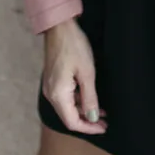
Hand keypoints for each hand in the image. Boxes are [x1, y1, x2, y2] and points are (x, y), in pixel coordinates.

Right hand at [42, 19, 107, 133]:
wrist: (60, 27)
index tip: (103, 127)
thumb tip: (92, 118)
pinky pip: (64, 97)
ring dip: (83, 111)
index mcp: (58, 95)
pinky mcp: (52, 79)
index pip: (72, 122)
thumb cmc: (74, 46)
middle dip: (87, 121)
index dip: (88, 128)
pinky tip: (89, 98)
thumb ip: (89, 98)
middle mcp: (50, 94)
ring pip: (67, 107)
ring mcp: (50, 86)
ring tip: (101, 111)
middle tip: (105, 122)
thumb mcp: (87, 72)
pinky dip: (77, 101)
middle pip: (68, 117)